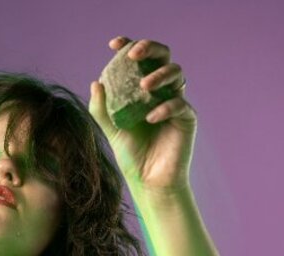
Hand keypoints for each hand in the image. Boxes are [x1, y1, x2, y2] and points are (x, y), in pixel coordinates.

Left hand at [88, 36, 197, 201]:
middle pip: (163, 57)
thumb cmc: (131, 156)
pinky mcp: (187, 119)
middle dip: (150, 49)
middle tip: (134, 55)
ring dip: (160, 74)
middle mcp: (161, 91)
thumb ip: (101, 109)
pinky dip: (165, 107)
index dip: (129, 46)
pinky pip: (180, 104)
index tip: (114, 44)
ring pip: (177, 73)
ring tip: (144, 87)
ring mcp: (176, 102)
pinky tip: (150, 118)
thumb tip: (96, 83)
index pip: (140, 60)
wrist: (148, 182)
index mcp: (142, 89)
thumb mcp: (110, 130)